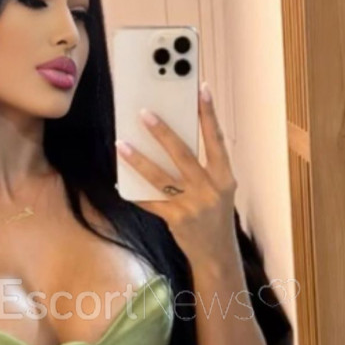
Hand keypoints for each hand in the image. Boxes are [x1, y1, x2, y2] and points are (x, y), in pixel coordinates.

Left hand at [115, 82, 237, 265]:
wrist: (217, 255)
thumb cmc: (215, 215)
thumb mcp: (219, 190)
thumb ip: (203, 167)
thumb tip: (172, 138)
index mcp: (225, 178)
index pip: (216, 140)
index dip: (209, 114)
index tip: (202, 89)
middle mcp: (210, 191)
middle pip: (183, 155)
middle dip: (162, 132)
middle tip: (144, 112)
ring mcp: (192, 207)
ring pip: (160, 178)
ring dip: (138, 160)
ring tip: (121, 143)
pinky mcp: (176, 220)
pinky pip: (150, 202)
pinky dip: (134, 192)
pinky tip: (120, 181)